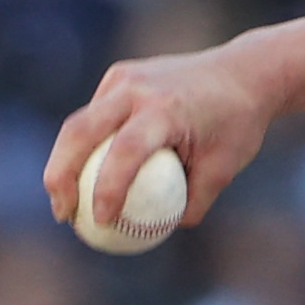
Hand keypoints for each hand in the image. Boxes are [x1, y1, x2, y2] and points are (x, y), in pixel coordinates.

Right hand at [44, 47, 277, 235]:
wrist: (243, 72)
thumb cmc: (237, 125)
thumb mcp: (224, 170)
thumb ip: (191, 203)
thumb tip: (156, 232)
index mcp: (166, 109)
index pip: (126, 151)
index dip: (107, 189)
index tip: (100, 222)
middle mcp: (137, 88)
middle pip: (79, 132)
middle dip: (61, 176)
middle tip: (64, 215)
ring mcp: (123, 78)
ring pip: (78, 122)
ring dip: (63, 163)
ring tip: (66, 203)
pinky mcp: (118, 76)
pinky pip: (95, 115)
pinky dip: (85, 146)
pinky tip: (86, 175)